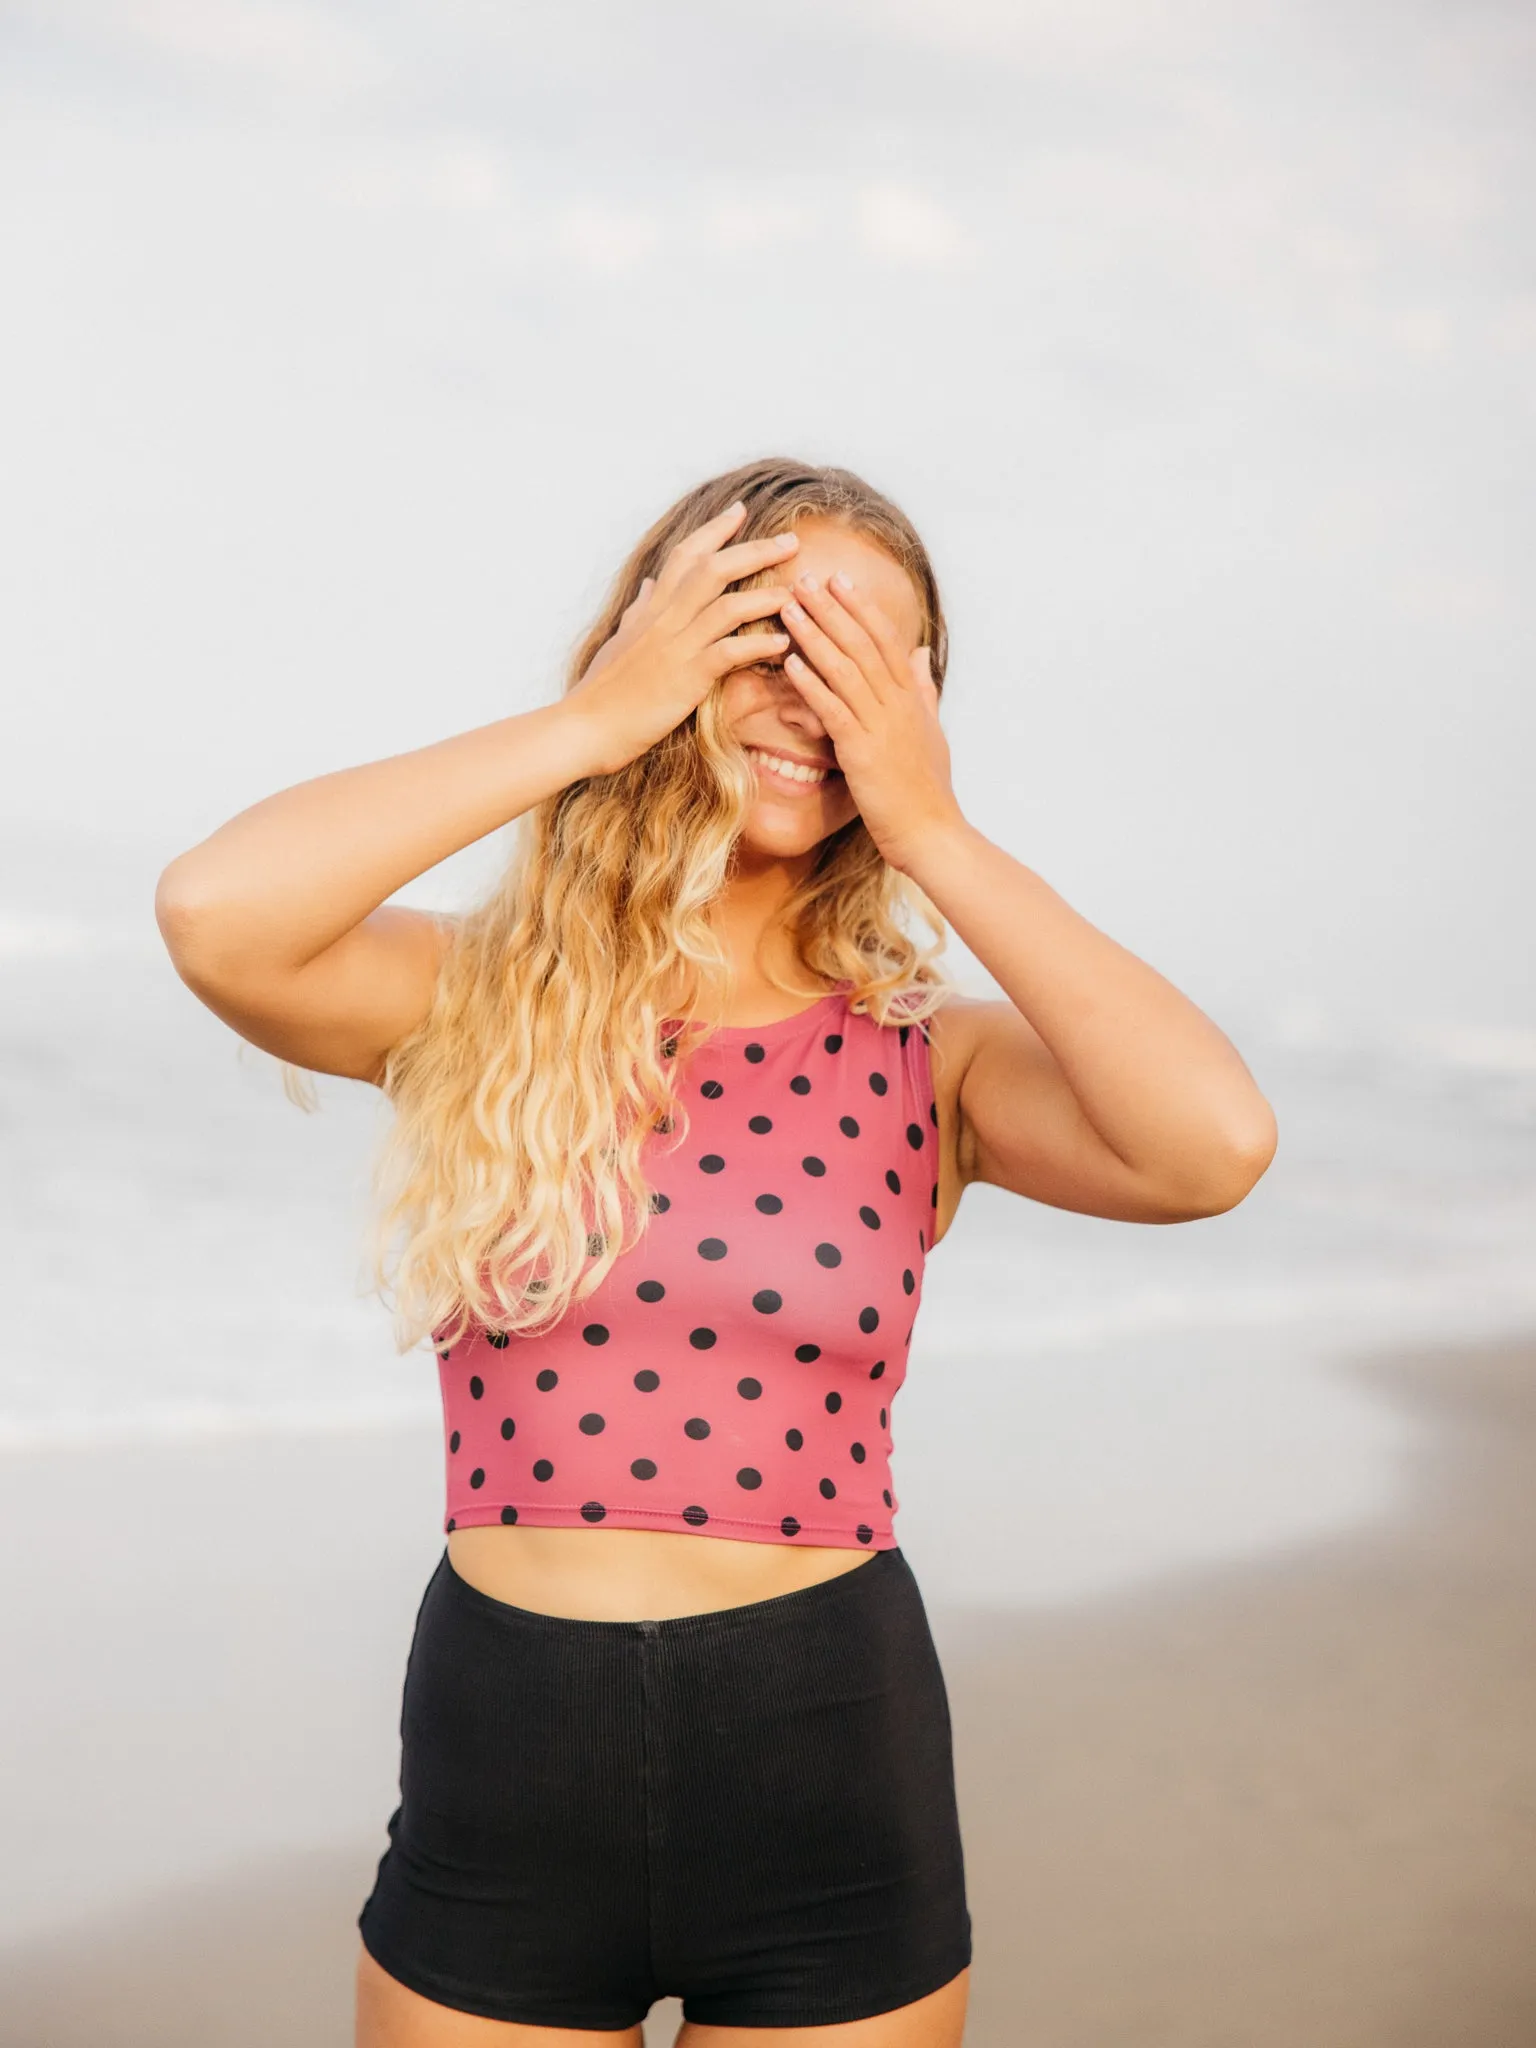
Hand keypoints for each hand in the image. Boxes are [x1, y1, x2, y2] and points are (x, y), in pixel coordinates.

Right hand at [564, 504, 798, 777]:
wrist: (585, 727)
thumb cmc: (602, 690)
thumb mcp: (620, 640)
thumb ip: (639, 610)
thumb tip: (649, 586)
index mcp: (651, 608)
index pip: (684, 554)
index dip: (713, 530)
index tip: (740, 511)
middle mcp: (664, 619)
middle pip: (713, 568)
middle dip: (754, 550)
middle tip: (791, 540)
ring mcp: (675, 646)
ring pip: (726, 606)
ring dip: (765, 596)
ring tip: (795, 592)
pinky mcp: (686, 678)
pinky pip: (729, 653)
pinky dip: (758, 645)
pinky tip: (782, 644)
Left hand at [777, 572, 964, 873]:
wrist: (932, 833)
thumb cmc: (928, 791)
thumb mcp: (931, 733)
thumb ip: (924, 691)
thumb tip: (920, 656)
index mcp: (912, 698)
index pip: (885, 640)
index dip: (861, 608)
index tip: (839, 579)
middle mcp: (898, 705)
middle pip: (862, 644)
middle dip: (832, 608)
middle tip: (805, 577)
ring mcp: (881, 726)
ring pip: (845, 668)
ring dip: (815, 634)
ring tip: (790, 606)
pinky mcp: (861, 752)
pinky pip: (833, 709)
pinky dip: (810, 682)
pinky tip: (789, 661)